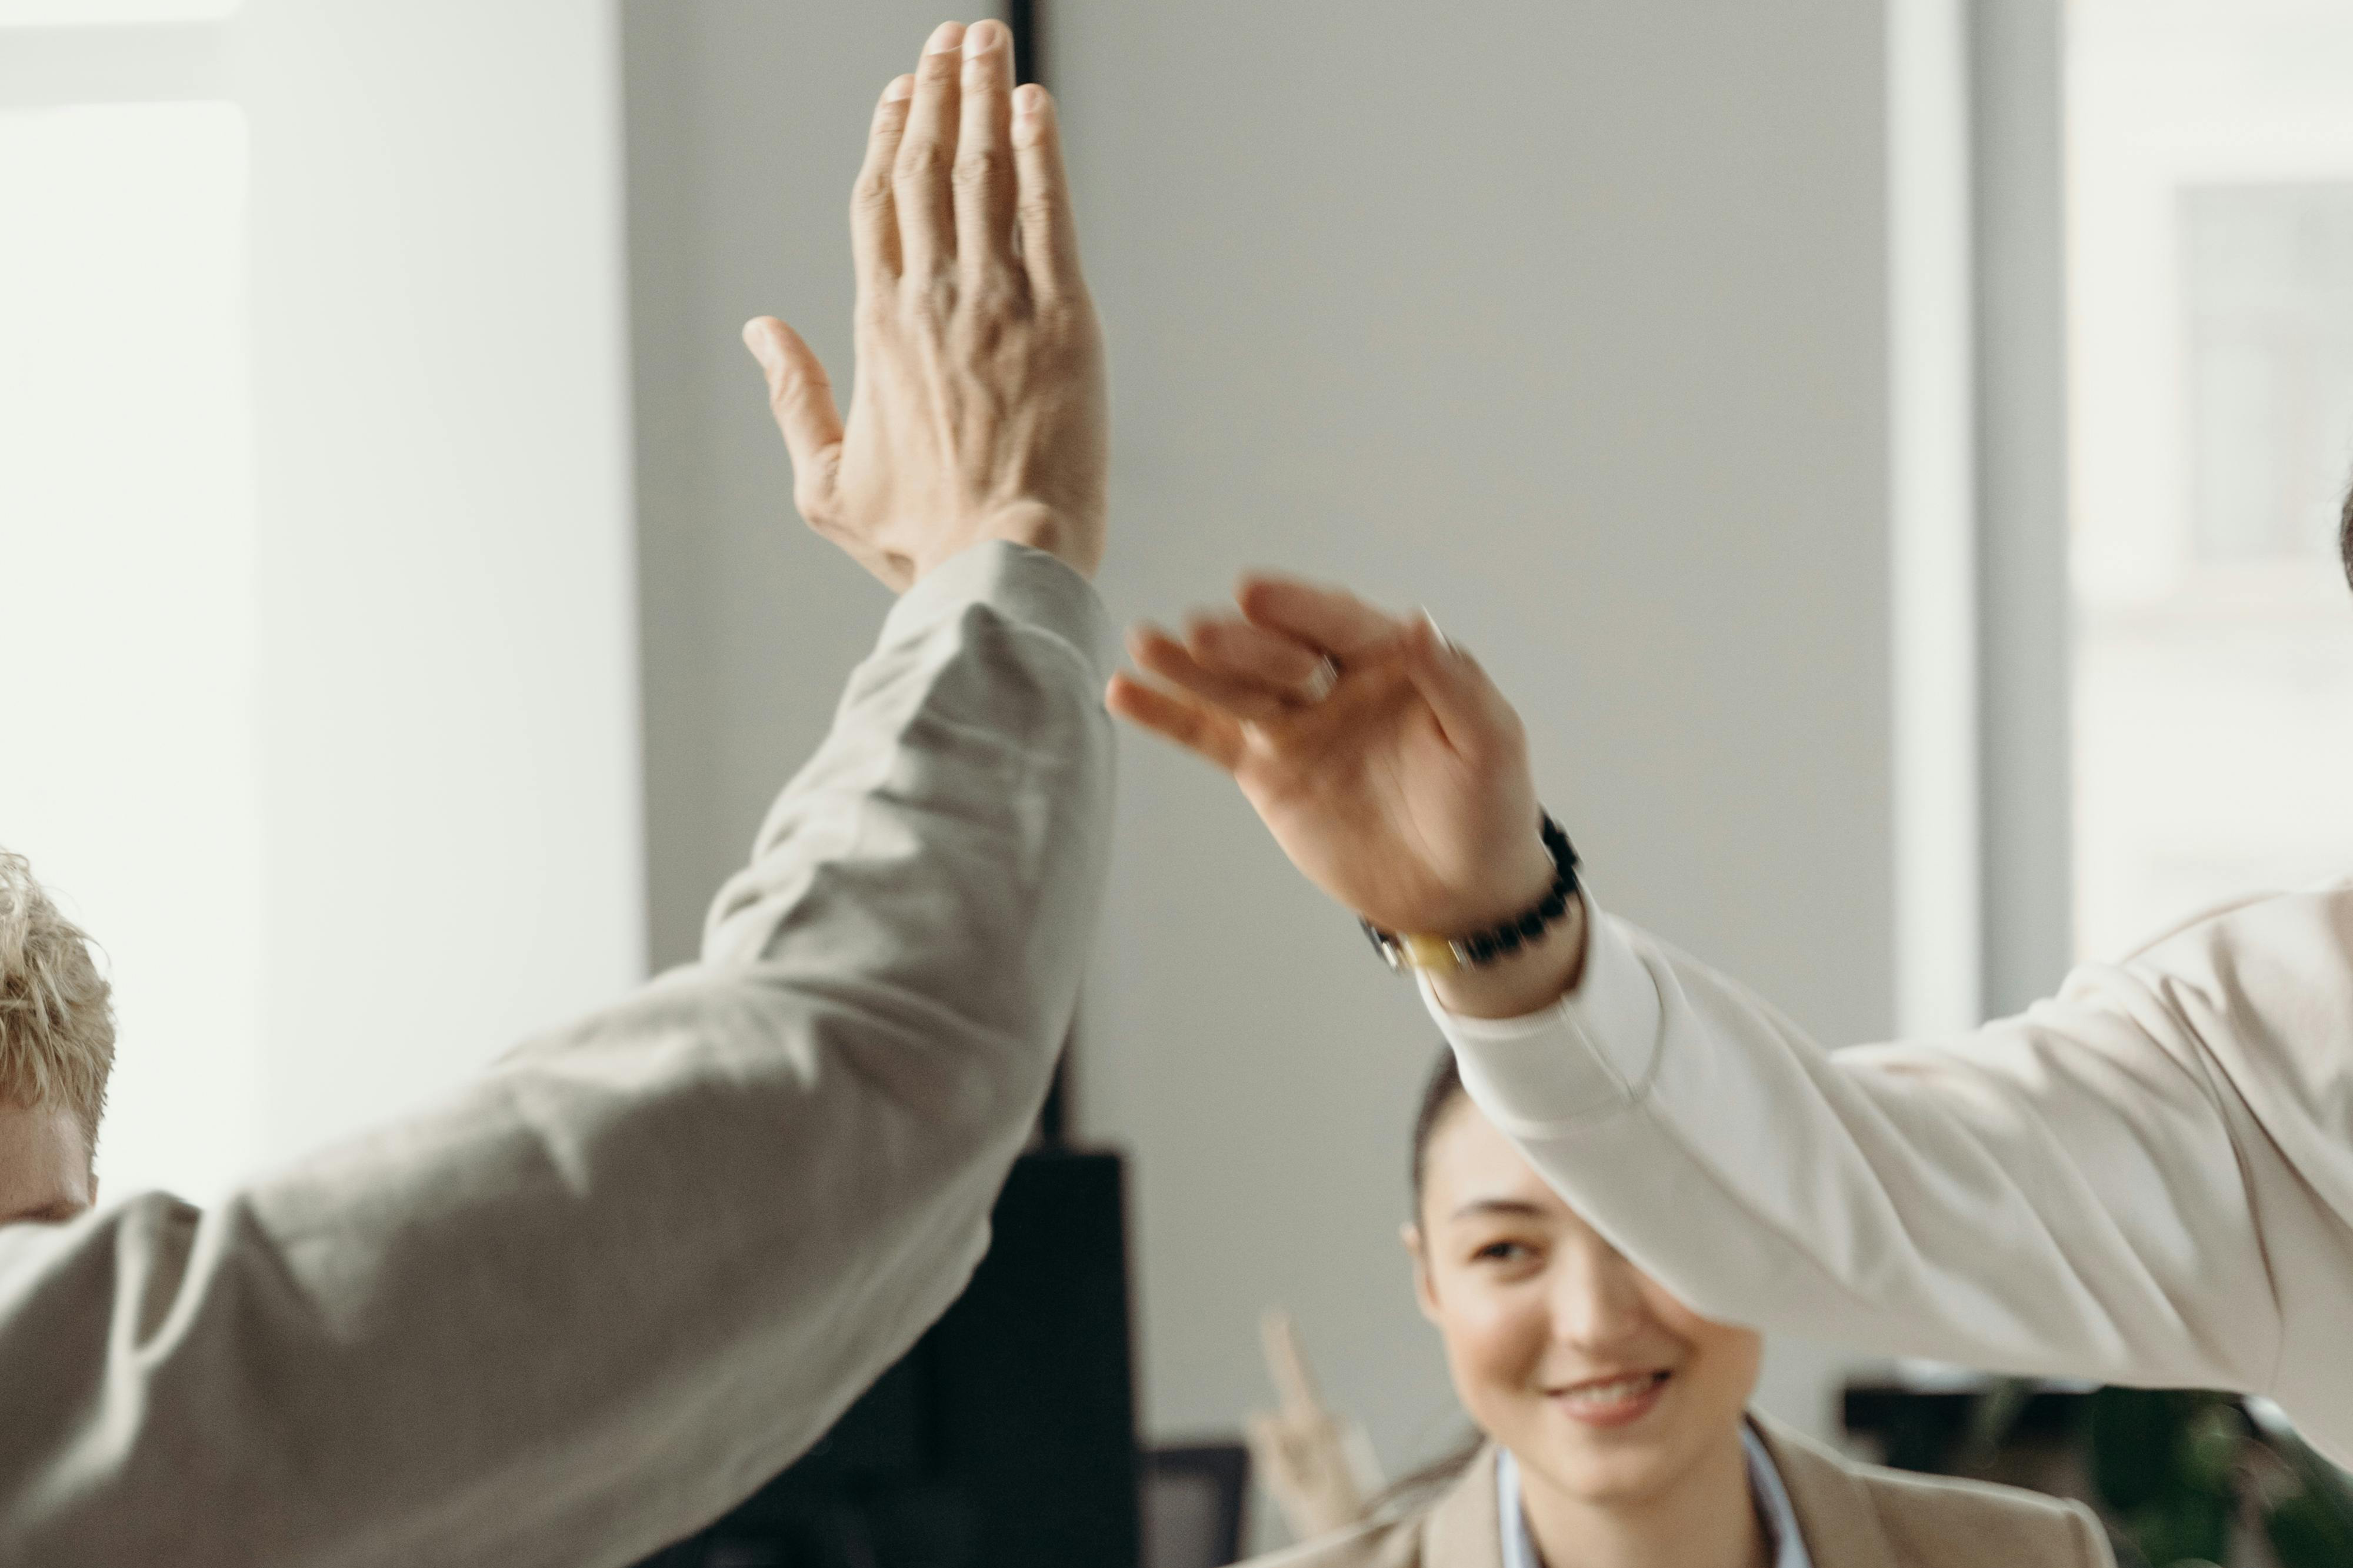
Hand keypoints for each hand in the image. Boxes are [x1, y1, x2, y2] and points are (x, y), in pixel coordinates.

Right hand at [743, 19, 1108, 589]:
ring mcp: (998, 302)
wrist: (1002, 564)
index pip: (878, 204)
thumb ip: (793, 398)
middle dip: (939, 91)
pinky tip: (1035, 103)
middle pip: (930, 167)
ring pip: (985, 173)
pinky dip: (1041, 153)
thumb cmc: (919, 539)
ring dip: (985, 96)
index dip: (891, 136)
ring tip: (987, 40)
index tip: (904, 89)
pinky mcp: (1065, 319)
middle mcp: (932, 298)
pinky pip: (1048, 214)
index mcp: (875, 328)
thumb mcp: (825, 483)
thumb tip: (759, 331)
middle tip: (953, 35)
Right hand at [1106, 575, 1585, 1017]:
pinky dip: (1167, 717)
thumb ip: (1455, 684)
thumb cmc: (1491, 809)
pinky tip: (1123, 692)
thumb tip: (1419, 622)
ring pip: (1235, 687)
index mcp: (1392, 661)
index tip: (1253, 591)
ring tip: (1143, 642)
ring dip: (1188, 666)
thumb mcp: (1490, 743)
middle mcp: (1335, 681)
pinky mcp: (1266, 771)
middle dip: (1240, 643)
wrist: (1462, 892)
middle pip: (1277, 652)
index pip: (1339, 623)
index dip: (1298, 608)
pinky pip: (1210, 737)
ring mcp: (1295, 725)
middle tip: (1201, 633)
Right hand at [1243, 1308, 1382, 1539]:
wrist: (1366, 1545)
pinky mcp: (1325, 1450)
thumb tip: (1257, 1412)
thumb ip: (1272, 1449)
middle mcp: (1326, 1424)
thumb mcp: (1296, 1488)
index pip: (1299, 1381)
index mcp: (1324, 1428)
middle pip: (1275, 1425)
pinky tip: (1312, 1491)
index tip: (1277, 1316)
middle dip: (1279, 1454)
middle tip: (1306, 1487)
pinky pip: (1287, 1455)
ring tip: (1314, 1492)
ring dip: (1288, 1469)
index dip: (1285, 1349)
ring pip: (1279, 1442)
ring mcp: (1325, 1438)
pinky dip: (1290, 1475)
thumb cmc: (1334, 1519)